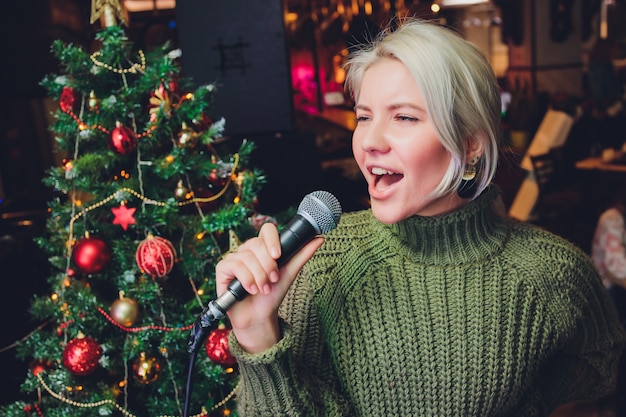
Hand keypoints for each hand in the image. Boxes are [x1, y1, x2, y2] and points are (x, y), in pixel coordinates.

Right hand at [215, 222, 323, 352]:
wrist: (260, 316)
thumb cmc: (273, 294)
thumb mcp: (290, 273)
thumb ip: (302, 255)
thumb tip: (320, 238)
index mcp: (264, 248)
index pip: (267, 230)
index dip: (272, 240)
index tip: (278, 256)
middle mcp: (248, 250)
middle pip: (256, 244)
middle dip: (268, 266)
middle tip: (273, 280)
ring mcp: (235, 258)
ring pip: (246, 257)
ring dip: (258, 277)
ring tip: (263, 289)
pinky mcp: (223, 269)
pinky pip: (234, 265)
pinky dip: (246, 279)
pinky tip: (250, 290)